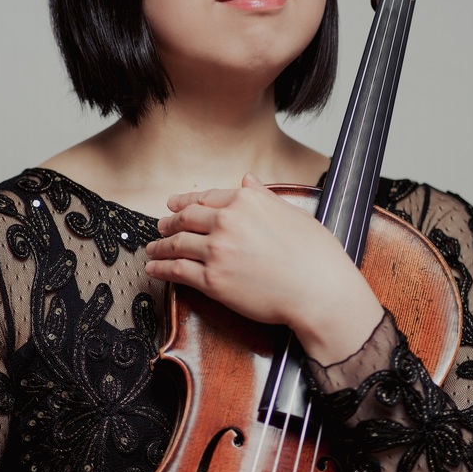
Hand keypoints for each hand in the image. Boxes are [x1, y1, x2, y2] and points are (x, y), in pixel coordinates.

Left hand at [145, 175, 383, 365]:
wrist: (319, 291)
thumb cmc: (316, 255)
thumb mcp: (292, 213)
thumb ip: (264, 197)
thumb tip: (247, 181)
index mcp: (247, 201)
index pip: (207, 198)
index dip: (186, 201)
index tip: (175, 204)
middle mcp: (227, 221)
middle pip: (187, 218)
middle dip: (170, 221)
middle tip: (161, 225)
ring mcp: (217, 251)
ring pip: (177, 243)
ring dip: (161, 244)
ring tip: (153, 247)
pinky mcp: (212, 280)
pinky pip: (177, 270)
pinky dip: (161, 267)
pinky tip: (154, 267)